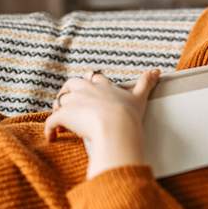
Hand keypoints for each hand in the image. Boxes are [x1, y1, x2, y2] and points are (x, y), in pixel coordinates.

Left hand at [44, 69, 160, 178]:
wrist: (117, 127)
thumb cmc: (128, 115)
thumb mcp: (140, 96)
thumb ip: (147, 83)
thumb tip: (158, 70)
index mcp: (103, 86)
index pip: (95, 79)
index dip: (91, 84)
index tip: (91, 92)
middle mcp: (86, 90)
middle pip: (73, 84)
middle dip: (69, 92)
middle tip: (71, 105)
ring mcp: (74, 102)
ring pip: (61, 101)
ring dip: (59, 110)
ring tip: (63, 123)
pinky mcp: (64, 116)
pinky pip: (51, 121)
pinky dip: (49, 130)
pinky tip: (52, 138)